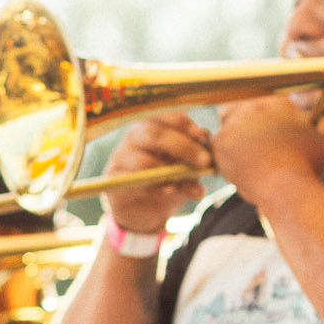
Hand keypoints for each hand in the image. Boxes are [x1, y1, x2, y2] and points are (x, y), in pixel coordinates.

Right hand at [101, 114, 213, 233]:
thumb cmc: (168, 178)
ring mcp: (121, 156)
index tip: (201, 136)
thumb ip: (197, 160)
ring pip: (142, 161)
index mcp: (154, 125)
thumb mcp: (187, 168)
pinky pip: (133, 183)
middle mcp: (135, 136)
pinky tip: (168, 191)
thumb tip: (210, 159)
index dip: (184, 124)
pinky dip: (153, 189)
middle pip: (154, 133)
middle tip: (204, 162)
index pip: (166, 116)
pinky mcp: (114, 179)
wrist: (144, 207)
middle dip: (182, 146)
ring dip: (168, 173)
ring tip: (186, 183)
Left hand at [211, 96, 323, 207]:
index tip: (263, 128)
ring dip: (230, 134)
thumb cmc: (306, 165)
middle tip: (245, 137)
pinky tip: (232, 163)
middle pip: (241, 104)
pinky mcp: (222, 140)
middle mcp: (255, 105)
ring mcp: (236, 121)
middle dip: (240, 118)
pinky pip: (215, 143)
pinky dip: (222, 152)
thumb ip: (323, 125)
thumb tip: (322, 119)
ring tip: (238, 151)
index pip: (263, 99)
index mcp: (279, 102)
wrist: (285, 184)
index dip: (261, 113)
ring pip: (225, 122)